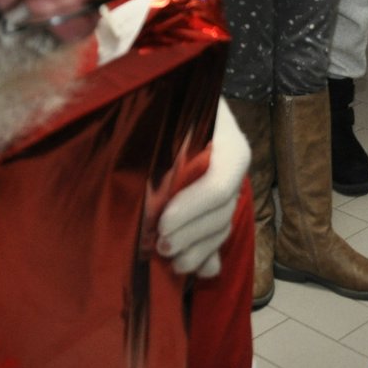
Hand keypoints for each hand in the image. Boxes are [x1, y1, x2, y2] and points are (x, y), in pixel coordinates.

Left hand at [157, 99, 248, 277]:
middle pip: (223, 210)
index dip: (195, 207)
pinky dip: (207, 257)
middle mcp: (231, 163)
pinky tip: (196, 269)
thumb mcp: (155, 105)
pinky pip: (218, 238)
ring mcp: (224, 185)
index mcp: (224, 136)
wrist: (160, 98)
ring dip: (197, 249)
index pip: (222, 180)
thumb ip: (149, 127)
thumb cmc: (152, 97)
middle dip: (192, 234)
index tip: (161, 221)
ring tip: (166, 258)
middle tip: (158, 245)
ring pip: (221, 226)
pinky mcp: (212, 206)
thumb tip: (136, 144)